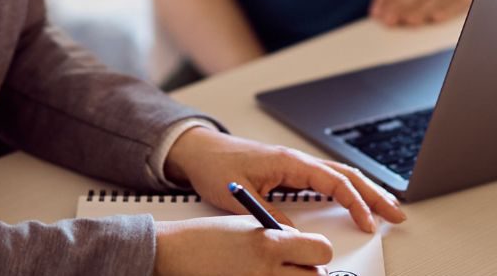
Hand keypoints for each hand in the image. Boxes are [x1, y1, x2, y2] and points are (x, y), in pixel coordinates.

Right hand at [154, 216, 331, 275]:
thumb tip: (305, 247)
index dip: (319, 249)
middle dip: (312, 271)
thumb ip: (280, 235)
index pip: (321, 250)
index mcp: (269, 243)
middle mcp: (267, 271)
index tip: (312, 249)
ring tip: (279, 272)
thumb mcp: (248, 225)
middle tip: (299, 266)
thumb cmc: (207, 237)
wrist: (175, 254)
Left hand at [164, 128, 406, 232]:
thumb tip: (293, 235)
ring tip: (386, 208)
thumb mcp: (241, 195)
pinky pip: (327, 178)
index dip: (355, 203)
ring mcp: (296, 164)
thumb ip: (270, 214)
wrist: (201, 151)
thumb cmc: (218, 167)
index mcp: (291, 162)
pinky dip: (347, 189)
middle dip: (374, 194)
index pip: (335, 182)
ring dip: (365, 191)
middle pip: (347, 175)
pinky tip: (355, 200)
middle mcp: (298, 160)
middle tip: (397, 214)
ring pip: (341, 175)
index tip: (368, 223)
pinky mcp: (290, 170)